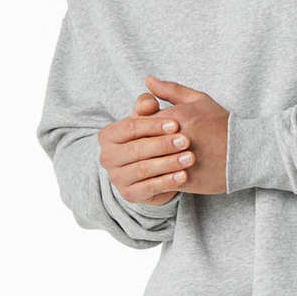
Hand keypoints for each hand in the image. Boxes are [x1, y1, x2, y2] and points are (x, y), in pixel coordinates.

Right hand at [98, 91, 195, 206]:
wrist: (155, 167)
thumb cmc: (152, 135)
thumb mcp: (150, 118)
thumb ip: (148, 105)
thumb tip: (149, 100)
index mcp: (108, 135)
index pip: (130, 127)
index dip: (153, 125)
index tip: (176, 124)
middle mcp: (107, 157)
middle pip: (136, 149)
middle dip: (163, 145)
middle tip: (186, 141)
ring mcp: (116, 178)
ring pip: (143, 169)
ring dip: (168, 163)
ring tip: (189, 158)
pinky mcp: (129, 195)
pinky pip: (149, 188)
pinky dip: (167, 182)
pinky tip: (183, 176)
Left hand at [143, 75, 228, 196]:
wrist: (245, 151)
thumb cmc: (221, 123)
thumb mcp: (198, 100)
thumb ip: (170, 90)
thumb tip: (148, 80)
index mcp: (174, 118)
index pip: (139, 123)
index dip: (139, 128)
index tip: (144, 132)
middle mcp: (174, 139)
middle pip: (141, 145)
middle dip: (139, 147)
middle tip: (145, 148)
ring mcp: (178, 161)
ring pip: (149, 166)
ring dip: (146, 165)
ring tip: (152, 162)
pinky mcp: (185, 180)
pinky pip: (162, 182)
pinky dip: (158, 179)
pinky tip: (161, 175)